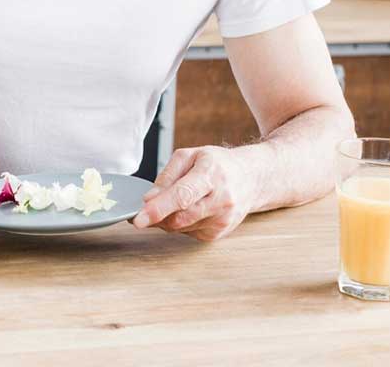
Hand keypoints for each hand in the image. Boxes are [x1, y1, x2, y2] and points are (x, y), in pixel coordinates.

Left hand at [132, 146, 256, 241]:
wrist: (250, 179)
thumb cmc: (217, 164)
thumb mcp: (189, 156)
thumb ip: (166, 177)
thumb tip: (149, 199)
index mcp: (211, 175)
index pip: (182, 196)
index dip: (158, 209)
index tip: (139, 219)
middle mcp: (220, 200)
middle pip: (180, 217)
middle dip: (156, 217)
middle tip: (143, 211)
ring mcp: (222, 220)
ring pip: (181, 227)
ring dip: (167, 219)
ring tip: (173, 202)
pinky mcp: (219, 233)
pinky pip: (188, 233)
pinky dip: (180, 224)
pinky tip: (188, 209)